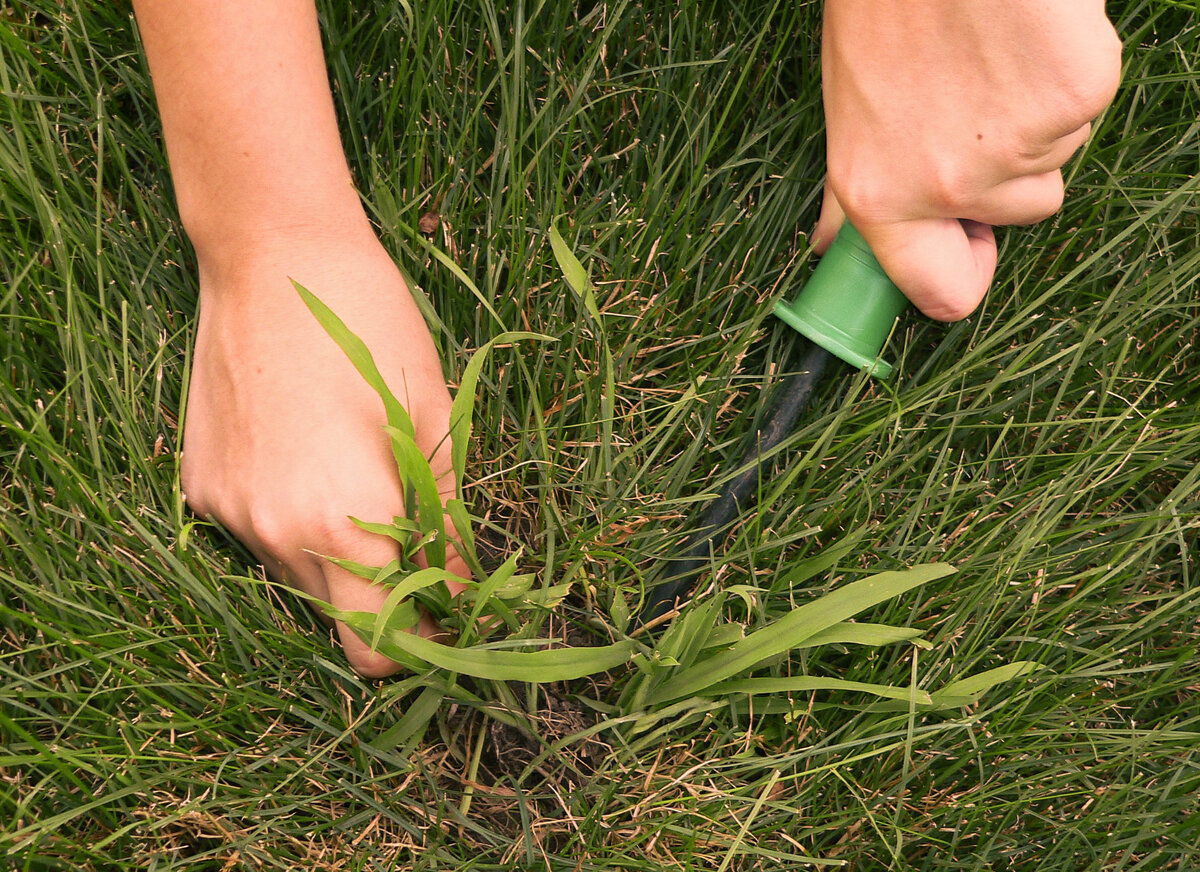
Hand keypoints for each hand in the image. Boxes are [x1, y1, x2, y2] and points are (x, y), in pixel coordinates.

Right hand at [181, 227, 468, 676]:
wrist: (270, 254)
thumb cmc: (372, 326)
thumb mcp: (433, 421)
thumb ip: (447, 520)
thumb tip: (463, 588)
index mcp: (345, 524)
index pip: (380, 646)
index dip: (423, 643)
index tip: (450, 617)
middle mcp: (275, 535)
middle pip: (339, 620)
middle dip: (386, 603)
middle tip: (421, 553)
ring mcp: (229, 512)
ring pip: (297, 577)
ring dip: (339, 559)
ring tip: (363, 485)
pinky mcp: (200, 486)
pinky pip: (258, 534)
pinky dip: (293, 520)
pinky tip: (309, 458)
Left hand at [815, 0, 1120, 319]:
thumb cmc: (884, 10)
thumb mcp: (848, 109)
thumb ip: (852, 188)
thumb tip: (831, 244)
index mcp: (880, 196)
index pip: (943, 293)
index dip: (964, 272)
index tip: (969, 244)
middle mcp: (947, 186)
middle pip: (1022, 212)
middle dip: (1007, 166)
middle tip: (971, 95)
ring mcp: (1017, 147)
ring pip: (1057, 154)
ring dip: (1035, 113)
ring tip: (989, 51)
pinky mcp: (1074, 96)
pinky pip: (1087, 104)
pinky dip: (1068, 69)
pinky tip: (1024, 33)